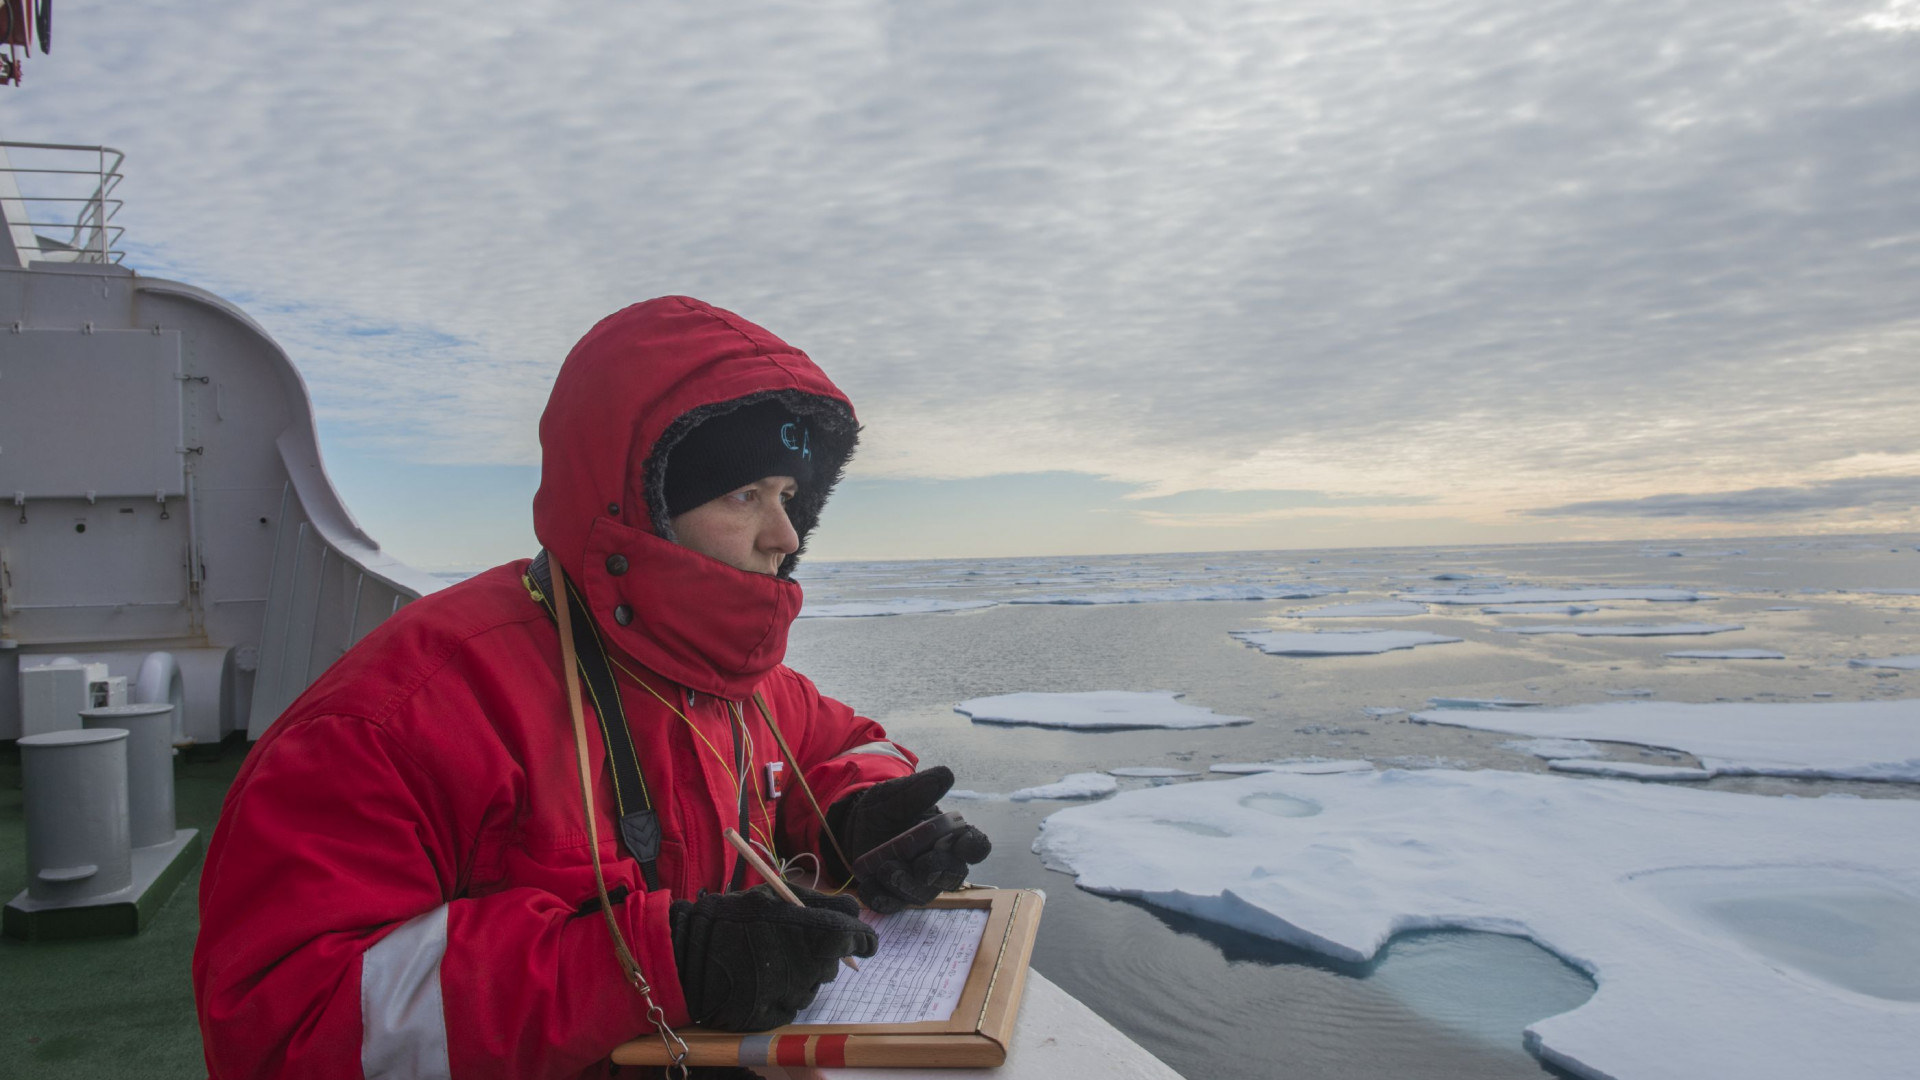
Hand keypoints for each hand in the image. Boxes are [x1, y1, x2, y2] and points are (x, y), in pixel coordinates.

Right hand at [669, 883, 877, 1030]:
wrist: (684, 955)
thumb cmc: (729, 918)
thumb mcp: (771, 896)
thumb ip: (818, 902)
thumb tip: (854, 911)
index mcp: (810, 932)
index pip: (854, 939)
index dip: (862, 939)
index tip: (865, 942)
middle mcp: (806, 966)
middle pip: (832, 964)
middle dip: (820, 953)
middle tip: (791, 942)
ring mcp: (790, 995)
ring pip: (812, 985)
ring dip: (801, 973)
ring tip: (768, 960)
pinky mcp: (774, 1017)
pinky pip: (791, 1005)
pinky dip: (781, 993)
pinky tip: (759, 980)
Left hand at [828, 766, 992, 912]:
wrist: (853, 824)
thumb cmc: (885, 807)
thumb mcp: (897, 793)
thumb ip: (920, 789)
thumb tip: (946, 775)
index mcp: (950, 836)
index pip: (975, 845)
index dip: (974, 847)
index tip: (964, 843)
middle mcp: (940, 862)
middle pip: (951, 875)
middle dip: (937, 869)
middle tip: (920, 863)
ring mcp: (918, 883)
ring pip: (922, 893)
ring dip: (905, 884)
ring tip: (886, 868)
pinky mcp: (894, 896)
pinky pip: (892, 905)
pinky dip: (881, 899)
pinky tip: (869, 887)